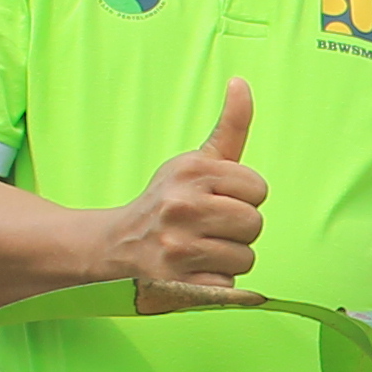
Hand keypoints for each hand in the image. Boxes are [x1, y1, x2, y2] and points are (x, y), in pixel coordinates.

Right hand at [118, 84, 265, 306]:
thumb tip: (242, 83)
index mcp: (191, 171)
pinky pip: (228, 288)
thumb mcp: (194, 162)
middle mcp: (183, 206)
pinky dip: (214, 285)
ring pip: (245, 258)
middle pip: (255, 224)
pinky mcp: (176, 285)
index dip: (244, 199)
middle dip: (237, 231)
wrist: (113, 248)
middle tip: (208, 229)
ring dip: (227, 260)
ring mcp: (178, 248)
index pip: (258, 189)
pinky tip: (192, 273)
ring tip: (199, 251)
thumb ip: (229, 127)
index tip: (217, 201)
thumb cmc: (166, 203)